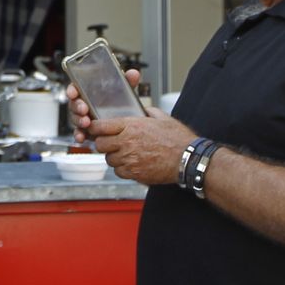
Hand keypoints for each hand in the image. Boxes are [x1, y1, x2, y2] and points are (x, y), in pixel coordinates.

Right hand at [66, 68, 143, 140]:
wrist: (121, 119)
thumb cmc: (116, 101)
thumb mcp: (123, 90)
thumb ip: (126, 82)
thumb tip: (133, 74)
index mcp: (87, 91)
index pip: (76, 87)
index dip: (72, 90)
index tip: (74, 93)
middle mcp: (82, 103)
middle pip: (74, 103)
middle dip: (77, 107)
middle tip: (84, 109)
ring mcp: (82, 117)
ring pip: (75, 118)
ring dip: (79, 121)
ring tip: (86, 123)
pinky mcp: (85, 130)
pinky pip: (78, 132)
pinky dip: (79, 135)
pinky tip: (82, 137)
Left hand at [68, 71, 193, 185]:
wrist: (189, 160)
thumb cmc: (178, 139)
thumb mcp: (162, 118)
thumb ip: (147, 112)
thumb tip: (141, 110)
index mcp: (131, 126)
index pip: (100, 126)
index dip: (94, 128)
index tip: (95, 129)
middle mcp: (127, 142)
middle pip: (100, 145)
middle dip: (103, 144)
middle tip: (111, 143)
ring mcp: (130, 159)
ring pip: (109, 159)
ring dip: (114, 157)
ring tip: (126, 154)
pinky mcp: (135, 173)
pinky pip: (119, 172)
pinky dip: (123, 169)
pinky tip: (132, 164)